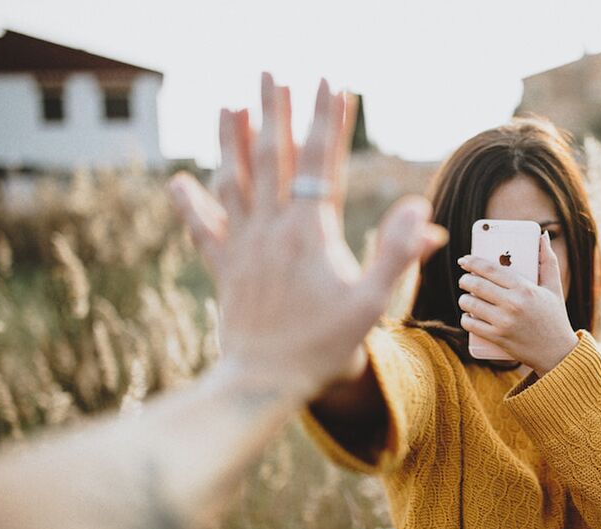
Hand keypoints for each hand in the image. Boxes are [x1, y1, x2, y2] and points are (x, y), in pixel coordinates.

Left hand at [169, 73, 447, 400]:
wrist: (265, 383)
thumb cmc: (325, 347)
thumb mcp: (373, 303)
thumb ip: (399, 254)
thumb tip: (422, 210)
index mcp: (310, 232)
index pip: (322, 162)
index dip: (329, 120)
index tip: (332, 82)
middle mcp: (271, 229)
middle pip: (272, 157)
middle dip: (275, 111)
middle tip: (273, 73)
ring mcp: (243, 246)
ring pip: (234, 181)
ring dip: (232, 140)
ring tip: (231, 105)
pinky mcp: (223, 268)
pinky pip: (203, 228)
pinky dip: (190, 203)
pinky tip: (178, 181)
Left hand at [456, 232, 578, 375]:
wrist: (557, 352)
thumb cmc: (555, 317)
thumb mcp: (554, 287)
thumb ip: (548, 260)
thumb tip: (542, 236)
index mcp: (525, 288)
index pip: (490, 269)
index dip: (473, 262)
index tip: (464, 260)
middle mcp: (513, 304)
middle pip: (476, 285)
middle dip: (465, 280)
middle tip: (465, 280)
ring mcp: (503, 322)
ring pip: (469, 304)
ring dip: (464, 299)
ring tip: (467, 298)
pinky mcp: (497, 338)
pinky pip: (470, 324)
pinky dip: (466, 318)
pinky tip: (469, 315)